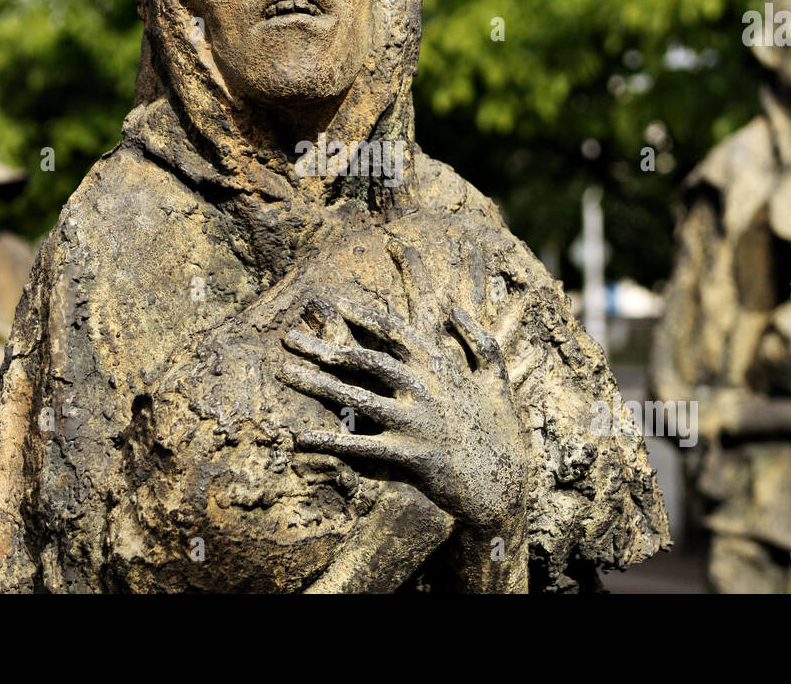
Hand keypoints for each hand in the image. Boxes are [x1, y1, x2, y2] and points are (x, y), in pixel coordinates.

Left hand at [278, 298, 530, 531]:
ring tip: (283, 371)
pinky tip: (300, 436)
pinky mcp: (407, 456)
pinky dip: (328, 440)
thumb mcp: (499, 378)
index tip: (332, 303)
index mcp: (442, 367)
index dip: (361, 315)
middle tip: (289, 336)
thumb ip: (479, 340)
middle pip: (362, 359)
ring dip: (314, 383)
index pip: (395, 331)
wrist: (506, 488)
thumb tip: (456, 309)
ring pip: (353, 396)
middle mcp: (424, 389)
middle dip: (322, 345)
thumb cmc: (503, 431)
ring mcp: (414, 423)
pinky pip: (359, 446)